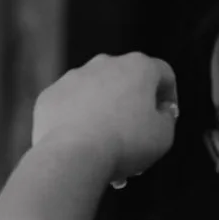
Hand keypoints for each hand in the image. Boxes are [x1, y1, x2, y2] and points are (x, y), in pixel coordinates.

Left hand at [31, 52, 179, 184]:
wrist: (73, 156)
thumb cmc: (124, 144)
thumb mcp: (164, 135)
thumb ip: (166, 118)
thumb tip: (160, 112)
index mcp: (138, 66)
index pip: (163, 75)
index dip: (168, 97)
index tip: (165, 118)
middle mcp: (104, 63)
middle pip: (125, 85)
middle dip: (131, 110)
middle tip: (134, 140)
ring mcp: (73, 78)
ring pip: (95, 97)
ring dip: (102, 118)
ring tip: (105, 151)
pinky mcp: (49, 95)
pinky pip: (68, 108)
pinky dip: (75, 123)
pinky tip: (81, 146)